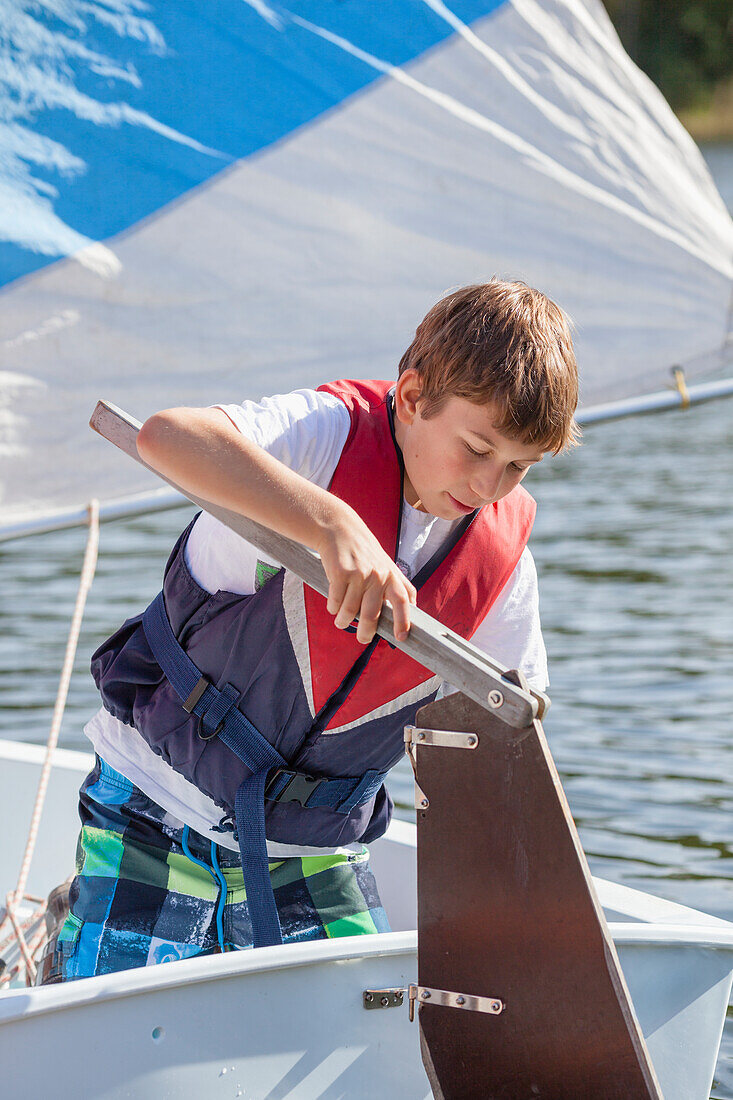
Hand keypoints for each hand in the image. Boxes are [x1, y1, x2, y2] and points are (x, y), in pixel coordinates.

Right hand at [317, 505, 415, 644]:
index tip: (401, 637)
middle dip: (366, 633)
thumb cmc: (363, 551)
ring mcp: (359, 574)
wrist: (340, 529)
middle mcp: (378, 575)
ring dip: (344, 621)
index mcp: (391, 575)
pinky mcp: (340, 573)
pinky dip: (333, 608)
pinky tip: (333, 606)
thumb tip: (402, 615)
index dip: (404, 621)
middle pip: (372, 615)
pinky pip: (336, 602)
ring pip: (350, 611)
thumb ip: (394, 587)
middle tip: (362, 638)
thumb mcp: (385, 565)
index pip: (403, 601)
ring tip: (341, 621)